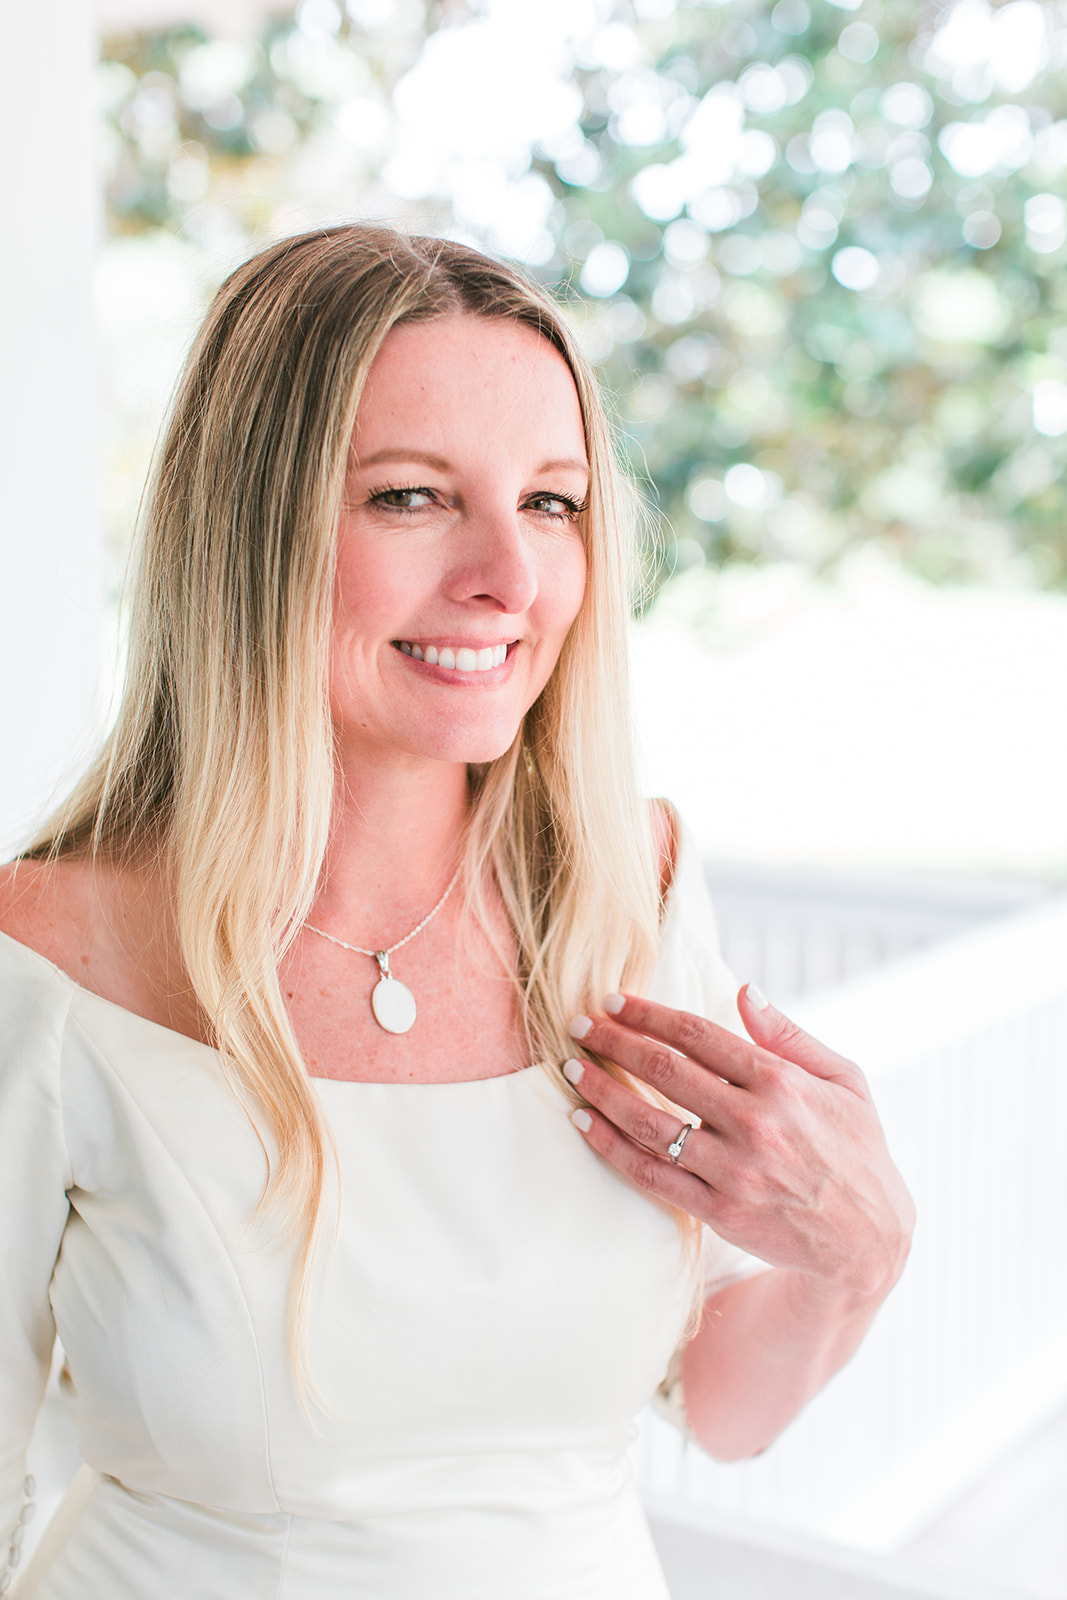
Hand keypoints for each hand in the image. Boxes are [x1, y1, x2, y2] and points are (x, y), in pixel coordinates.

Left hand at [566, 986, 913, 1300]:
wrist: (867, 1238)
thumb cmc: (855, 1147)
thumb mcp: (844, 1080)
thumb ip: (790, 1035)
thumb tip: (745, 990)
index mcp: (781, 1082)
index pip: (699, 1036)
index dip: (651, 1015)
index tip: (616, 1002)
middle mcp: (755, 1122)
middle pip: (666, 1071)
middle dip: (614, 1042)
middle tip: (579, 1025)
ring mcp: (734, 1170)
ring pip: (650, 1122)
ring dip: (602, 1091)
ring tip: (571, 1069)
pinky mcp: (718, 1211)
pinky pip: (652, 1174)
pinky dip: (612, 1146)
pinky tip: (585, 1122)